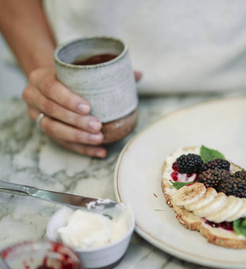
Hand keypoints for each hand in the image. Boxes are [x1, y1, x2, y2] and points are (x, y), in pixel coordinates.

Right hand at [23, 68, 142, 157]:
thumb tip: (139, 74)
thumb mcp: (82, 67)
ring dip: (78, 137)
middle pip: (52, 111)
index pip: (51, 88)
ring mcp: (37, 115)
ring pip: (53, 129)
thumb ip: (108, 69)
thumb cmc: (71, 75)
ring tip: (99, 139)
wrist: (49, 80)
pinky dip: (82, 149)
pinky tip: (99, 151)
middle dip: (76, 121)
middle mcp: (33, 96)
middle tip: (98, 125)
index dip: (68, 99)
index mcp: (40, 77)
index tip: (88, 107)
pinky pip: (61, 143)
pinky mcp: (44, 129)